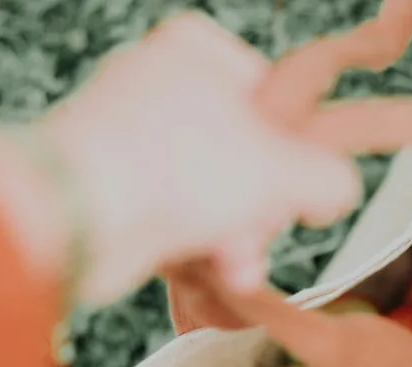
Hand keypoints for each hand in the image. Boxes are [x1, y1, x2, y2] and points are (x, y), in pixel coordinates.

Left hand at [0, 11, 360, 305]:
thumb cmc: (173, 167)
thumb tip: (337, 190)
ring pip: (209, 189)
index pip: (271, 91)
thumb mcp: (283, 169)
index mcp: (195, 51)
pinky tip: (212, 269)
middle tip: (266, 225)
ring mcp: (129, 137)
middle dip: (261, 205)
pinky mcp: (109, 187)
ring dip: (234, 234)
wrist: (73, 215)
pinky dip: (195, 243)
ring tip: (236, 261)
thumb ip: (328, 176)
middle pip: (243, 150)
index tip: (304, 178)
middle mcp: (158, 85)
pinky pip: (172, 214)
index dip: (295, 142)